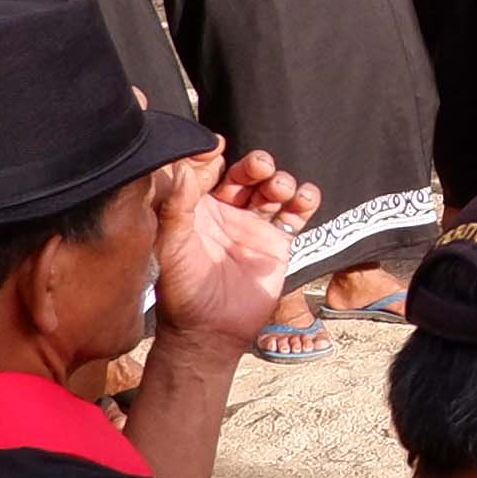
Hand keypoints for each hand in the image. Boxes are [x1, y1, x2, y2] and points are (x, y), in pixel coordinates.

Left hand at [148, 152, 296, 351]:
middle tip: (259, 167)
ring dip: (279, 181)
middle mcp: (226, 213)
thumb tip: (181, 165)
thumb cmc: (182, 289)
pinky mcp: (278, 242)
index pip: (207, 170)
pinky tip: (303, 199)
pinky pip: (296, 214)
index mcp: (196, 209)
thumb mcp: (172, 244)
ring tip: (278, 189)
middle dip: (255, 165)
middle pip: (245, 175)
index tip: (218, 147)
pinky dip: (305, 200)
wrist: (211, 330)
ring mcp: (254, 226)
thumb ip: (177, 204)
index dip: (214, 155)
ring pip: (272, 189)